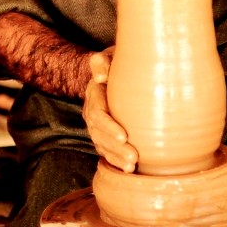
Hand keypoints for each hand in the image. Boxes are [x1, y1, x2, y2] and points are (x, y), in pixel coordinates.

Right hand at [82, 47, 137, 171]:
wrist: (111, 71)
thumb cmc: (117, 62)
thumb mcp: (110, 56)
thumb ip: (102, 62)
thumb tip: (100, 74)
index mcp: (94, 94)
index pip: (98, 113)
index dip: (109, 127)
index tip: (124, 136)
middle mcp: (92, 112)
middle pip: (100, 134)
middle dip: (116, 148)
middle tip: (134, 157)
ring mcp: (96, 125)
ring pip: (102, 145)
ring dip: (116, 158)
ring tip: (132, 167)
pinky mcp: (103, 134)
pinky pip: (106, 150)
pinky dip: (116, 161)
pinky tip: (129, 170)